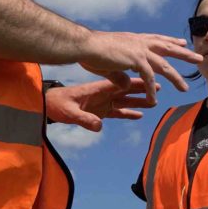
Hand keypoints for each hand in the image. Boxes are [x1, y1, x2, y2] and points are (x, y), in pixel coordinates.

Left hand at [44, 78, 160, 130]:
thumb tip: (99, 126)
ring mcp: (102, 102)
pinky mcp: (100, 111)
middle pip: (127, 91)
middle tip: (159, 88)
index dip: (136, 84)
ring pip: (125, 101)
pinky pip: (118, 112)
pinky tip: (139, 115)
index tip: (150, 82)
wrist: (49, 105)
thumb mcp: (70, 113)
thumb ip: (84, 119)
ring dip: (139, 101)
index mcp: (98, 89)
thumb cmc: (58, 105)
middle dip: (143, 90)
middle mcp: (103, 94)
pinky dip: (128, 113)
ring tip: (154, 102)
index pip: (121, 85)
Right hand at [79, 32, 202, 105]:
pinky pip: (148, 78)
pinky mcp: (135, 61)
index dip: (169, 41)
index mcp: (134, 39)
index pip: (157, 39)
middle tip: (199, 58)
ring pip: (164, 66)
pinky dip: (151, 90)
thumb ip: (120, 73)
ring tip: (184, 88)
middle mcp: (140, 43)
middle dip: (184, 54)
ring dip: (175, 78)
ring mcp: (139, 51)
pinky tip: (154, 100)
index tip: (181, 42)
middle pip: (167, 48)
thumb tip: (126, 84)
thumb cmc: (91, 50)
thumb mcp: (110, 61)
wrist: (84, 45)